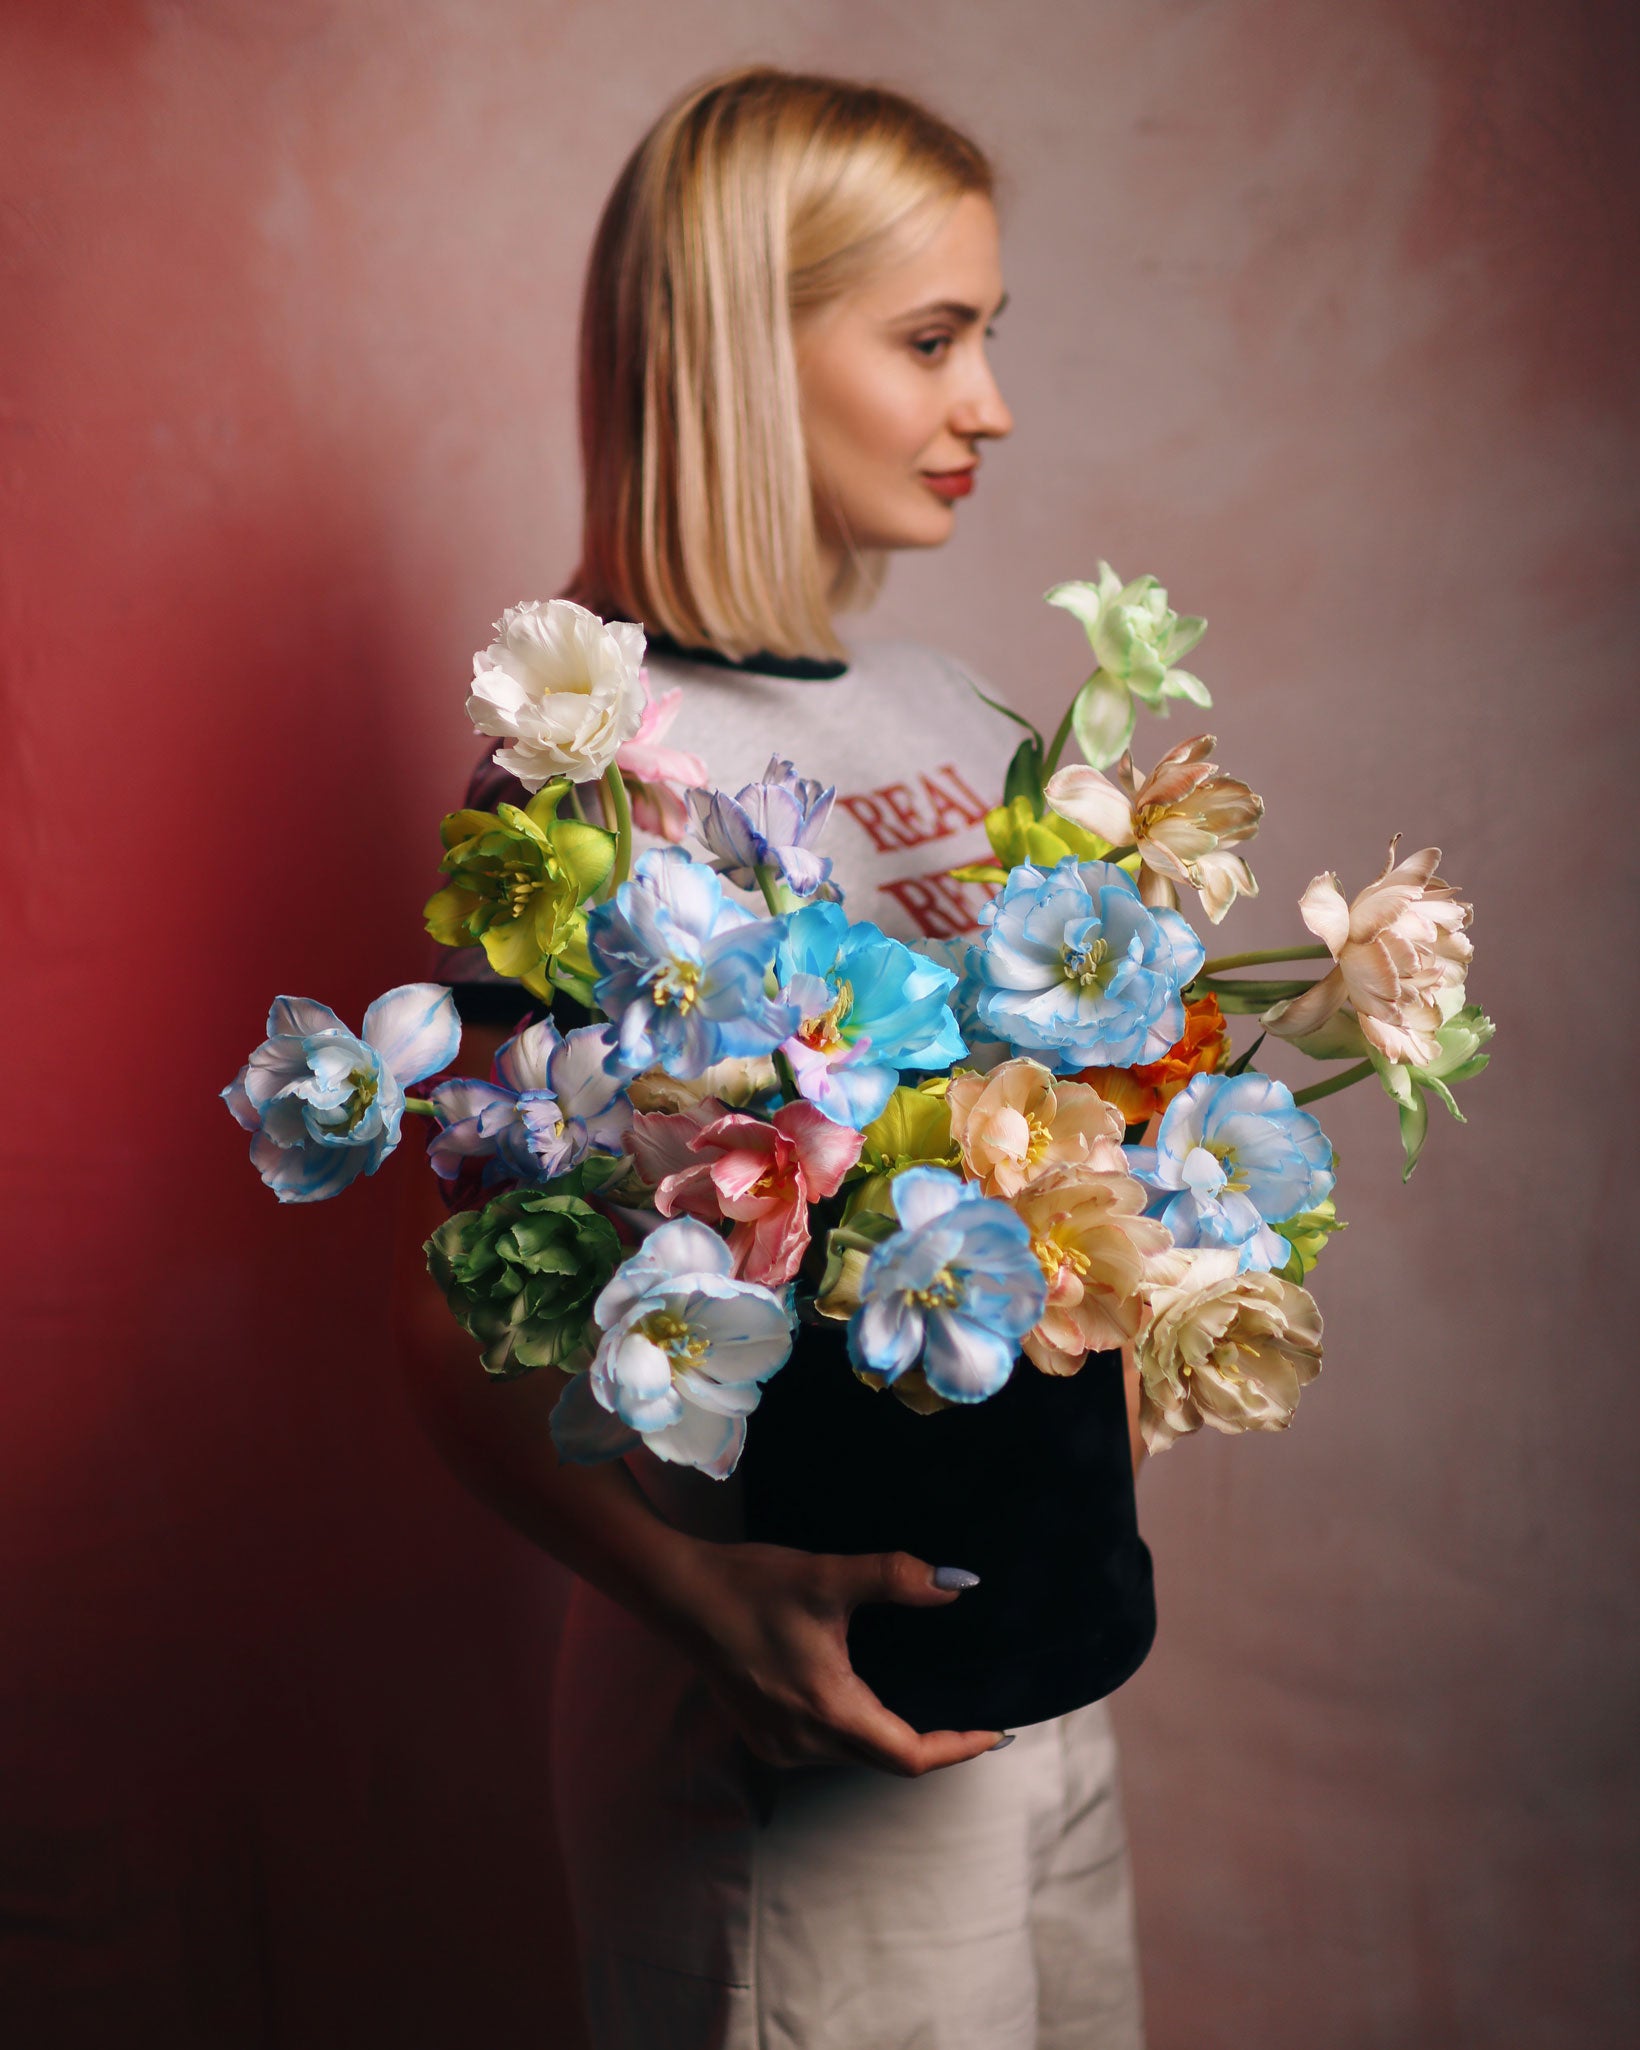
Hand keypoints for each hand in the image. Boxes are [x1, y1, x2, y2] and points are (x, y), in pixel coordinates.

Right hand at [667, 1540, 1000, 1775]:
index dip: (958, 1748)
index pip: (910, 1755)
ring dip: (889, 1733)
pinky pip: (824, 1747)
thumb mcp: (829, 1576)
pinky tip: (863, 1697)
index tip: (996, 1733)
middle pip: (886, 1758)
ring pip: (854, 1754)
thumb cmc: (751, 1584)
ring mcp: (778, 1744)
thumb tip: (961, 1583)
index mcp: (828, 1710)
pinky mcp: (762, 1734)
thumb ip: (897, 1577)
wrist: (679, 1593)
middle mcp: (803, 1742)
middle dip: (931, 1742)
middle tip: (973, 1716)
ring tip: (925, 1703)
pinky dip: (855, 1729)